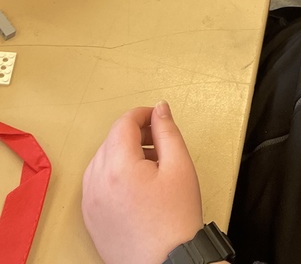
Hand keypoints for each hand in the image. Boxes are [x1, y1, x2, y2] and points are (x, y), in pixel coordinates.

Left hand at [82, 102, 205, 263]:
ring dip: (123, 154)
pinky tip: (136, 186)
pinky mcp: (91, 219)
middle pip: (111, 141)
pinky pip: (96, 184)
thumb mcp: (180, 166)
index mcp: (117, 167)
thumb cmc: (176, 221)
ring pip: (101, 161)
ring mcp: (90, 203)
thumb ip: (167, 131)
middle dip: (135, 135)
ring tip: (151, 167)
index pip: (123, 124)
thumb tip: (159, 109)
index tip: (158, 118)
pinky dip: (112, 175)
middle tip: (160, 145)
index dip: (143, 115)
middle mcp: (96, 183)